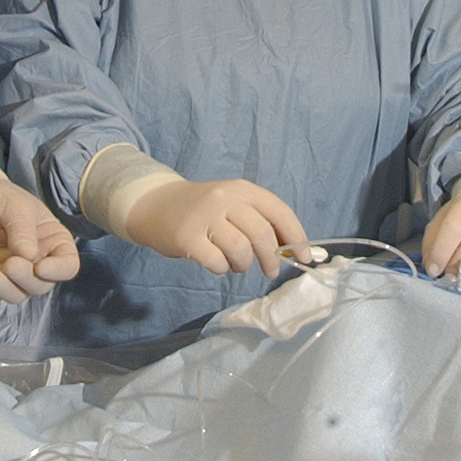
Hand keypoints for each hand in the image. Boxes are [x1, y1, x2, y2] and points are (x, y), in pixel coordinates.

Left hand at [0, 178, 79, 302]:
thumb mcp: (13, 205)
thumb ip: (22, 229)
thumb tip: (29, 256)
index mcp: (52, 242)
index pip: (67, 265)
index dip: (59, 270)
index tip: (41, 267)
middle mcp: (37, 262)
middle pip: (43, 284)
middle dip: (28, 278)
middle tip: (11, 263)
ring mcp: (13, 275)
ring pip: (19, 294)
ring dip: (8, 289)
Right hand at [124, 179, 307, 277]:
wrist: (155, 205)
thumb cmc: (202, 210)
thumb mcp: (233, 204)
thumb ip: (260, 221)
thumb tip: (292, 250)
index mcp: (242, 189)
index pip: (279, 212)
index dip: (296, 237)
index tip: (305, 258)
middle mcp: (225, 198)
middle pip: (262, 235)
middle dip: (271, 259)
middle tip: (270, 271)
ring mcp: (204, 217)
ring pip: (241, 251)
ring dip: (243, 265)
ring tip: (236, 264)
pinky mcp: (186, 237)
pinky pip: (216, 262)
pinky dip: (221, 268)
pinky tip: (215, 263)